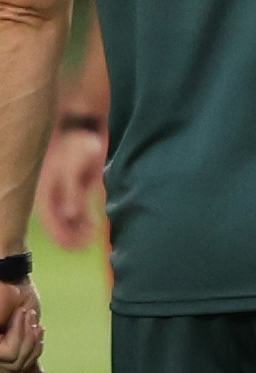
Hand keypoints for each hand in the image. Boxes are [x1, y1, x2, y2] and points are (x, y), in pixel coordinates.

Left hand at [0, 280, 41, 372]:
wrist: (10, 277)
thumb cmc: (17, 295)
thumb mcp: (28, 328)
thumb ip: (29, 350)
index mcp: (0, 348)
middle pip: (16, 372)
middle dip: (33, 352)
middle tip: (39, 328)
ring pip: (14, 365)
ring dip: (29, 342)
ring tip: (29, 319)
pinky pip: (9, 356)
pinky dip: (21, 337)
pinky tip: (22, 319)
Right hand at [38, 126, 104, 250]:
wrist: (84, 124)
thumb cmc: (77, 142)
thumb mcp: (74, 166)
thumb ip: (72, 191)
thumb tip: (69, 215)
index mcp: (46, 191)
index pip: (51, 222)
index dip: (63, 237)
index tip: (79, 248)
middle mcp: (51, 194)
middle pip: (57, 223)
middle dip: (70, 237)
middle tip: (87, 245)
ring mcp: (63, 190)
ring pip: (66, 218)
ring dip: (77, 230)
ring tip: (92, 237)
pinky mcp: (75, 185)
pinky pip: (75, 208)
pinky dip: (82, 219)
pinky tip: (92, 225)